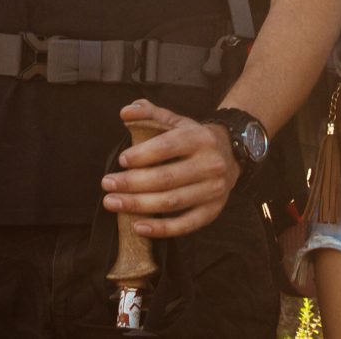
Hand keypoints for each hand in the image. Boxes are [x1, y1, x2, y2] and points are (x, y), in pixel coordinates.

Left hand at [100, 99, 240, 238]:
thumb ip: (150, 114)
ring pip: (172, 202)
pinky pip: (185, 225)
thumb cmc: (195, 139)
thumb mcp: (177, 122)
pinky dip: (160, 229)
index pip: (167, 146)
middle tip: (107, 184)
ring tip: (112, 202)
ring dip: (138, 205)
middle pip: (166, 178)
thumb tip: (125, 112)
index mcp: (200, 138)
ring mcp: (213, 190)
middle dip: (132, 183)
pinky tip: (137, 226)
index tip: (121, 160)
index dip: (142, 154)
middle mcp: (210, 164)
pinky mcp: (212, 211)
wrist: (233, 154)